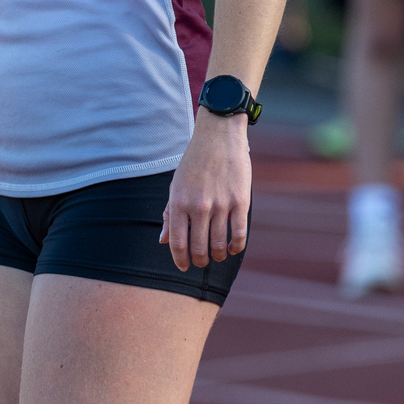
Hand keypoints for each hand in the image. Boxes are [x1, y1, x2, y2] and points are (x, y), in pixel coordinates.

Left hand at [160, 111, 252, 270]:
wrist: (218, 136)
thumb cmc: (194, 162)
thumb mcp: (176, 185)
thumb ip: (171, 214)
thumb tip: (163, 240)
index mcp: (179, 203)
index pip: (177, 242)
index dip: (180, 260)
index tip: (184, 267)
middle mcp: (199, 206)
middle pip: (199, 247)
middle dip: (200, 260)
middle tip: (203, 262)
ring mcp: (220, 204)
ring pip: (220, 244)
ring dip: (218, 256)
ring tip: (218, 256)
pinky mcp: (240, 200)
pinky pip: (240, 233)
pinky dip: (237, 246)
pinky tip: (234, 248)